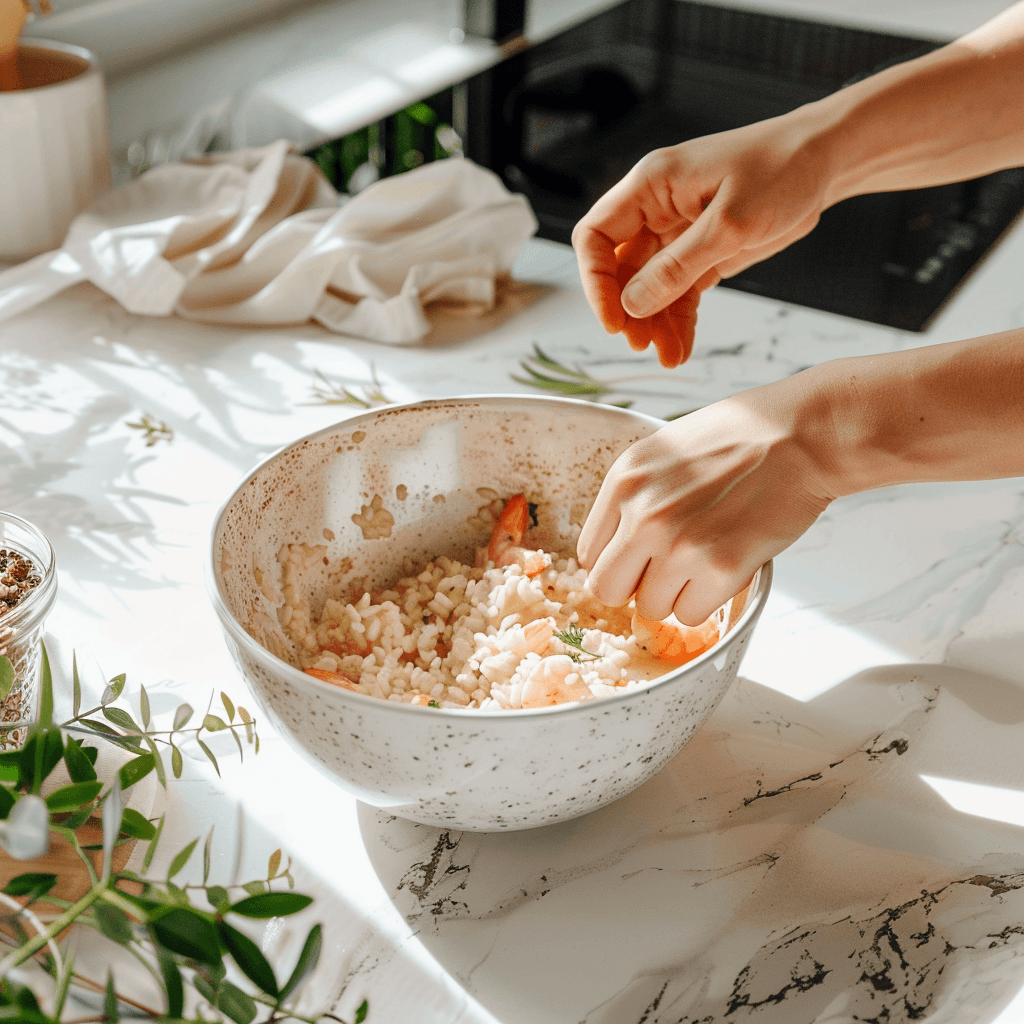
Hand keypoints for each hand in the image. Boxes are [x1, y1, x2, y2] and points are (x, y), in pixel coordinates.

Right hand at [572, 111, 830, 366]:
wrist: (824, 161)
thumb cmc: (782, 169)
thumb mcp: (730, 223)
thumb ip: (679, 266)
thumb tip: (633, 303)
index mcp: (650, 186)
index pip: (596, 236)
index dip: (596, 281)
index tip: (614, 319)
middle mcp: (655, 209)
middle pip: (618, 269)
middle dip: (627, 310)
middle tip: (642, 344)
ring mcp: (677, 233)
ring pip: (648, 288)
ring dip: (653, 324)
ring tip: (667, 356)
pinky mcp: (701, 253)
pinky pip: (678, 293)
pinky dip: (678, 321)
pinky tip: (681, 348)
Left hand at [577, 378, 837, 624]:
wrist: (802, 435)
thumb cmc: (740, 438)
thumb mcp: (665, 452)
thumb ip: (635, 497)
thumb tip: (617, 549)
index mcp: (624, 481)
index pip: (588, 554)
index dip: (616, 563)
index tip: (639, 560)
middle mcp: (642, 514)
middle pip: (608, 590)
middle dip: (636, 588)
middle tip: (668, 571)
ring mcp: (679, 544)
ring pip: (651, 609)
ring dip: (677, 594)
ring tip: (706, 559)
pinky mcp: (720, 567)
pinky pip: (690, 615)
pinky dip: (708, 601)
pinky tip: (726, 566)